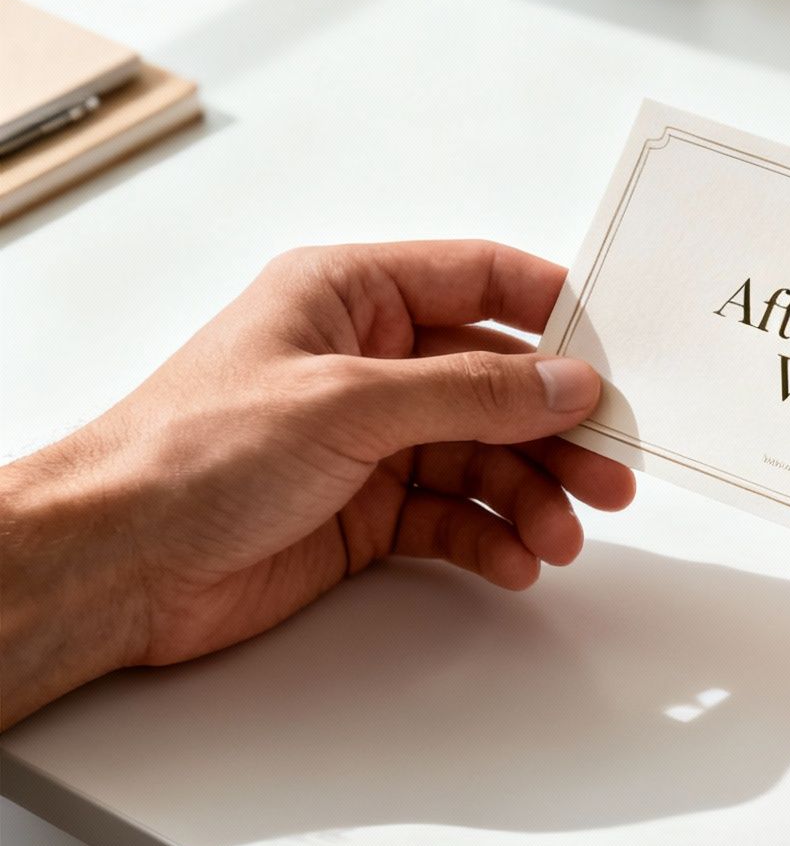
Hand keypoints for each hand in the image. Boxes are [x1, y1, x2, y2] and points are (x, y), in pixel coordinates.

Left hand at [0, 241, 632, 728]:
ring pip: (485, 458)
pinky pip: (454, 518)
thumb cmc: (189, 454)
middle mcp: (365, 362)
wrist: (114, 563)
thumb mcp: (348, 403)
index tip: (619, 351)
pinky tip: (516, 560)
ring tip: (562, 536)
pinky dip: (492, 539)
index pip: (479, 281)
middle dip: (558, 431)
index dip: (555, 312)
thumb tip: (566, 381)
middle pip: (497, 383)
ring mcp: (367, 439)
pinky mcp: (364, 512)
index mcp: (349, 297)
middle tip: (614, 471)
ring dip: (532, 496)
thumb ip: (470, 393)